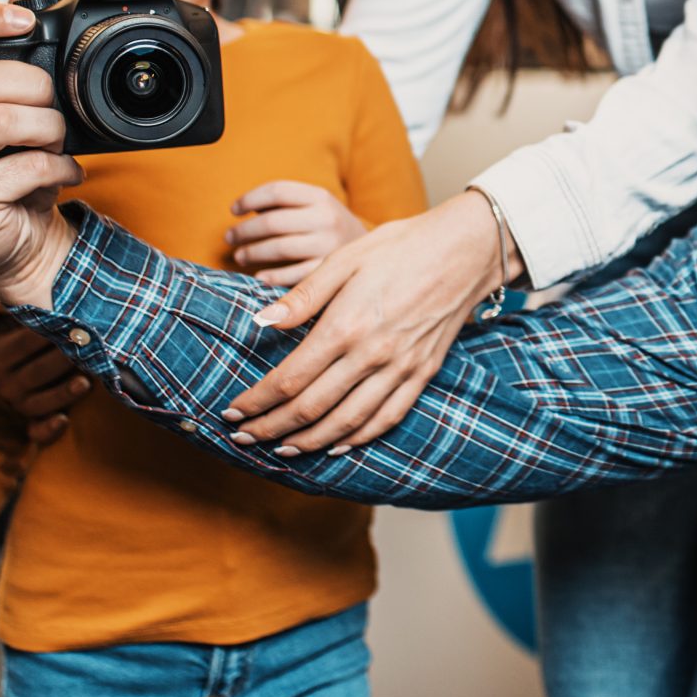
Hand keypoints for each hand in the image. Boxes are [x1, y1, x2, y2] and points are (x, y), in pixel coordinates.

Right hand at [0, 0, 83, 307]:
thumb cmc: (9, 167)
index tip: (25, 18)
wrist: (13, 240)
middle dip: (35, 87)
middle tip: (56, 108)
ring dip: (49, 129)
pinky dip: (58, 167)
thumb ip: (17, 51)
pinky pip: (23, 167)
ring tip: (58, 143)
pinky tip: (63, 173)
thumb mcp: (15, 105)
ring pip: (2, 121)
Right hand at [0, 319, 89, 444]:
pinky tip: (64, 420)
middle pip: (35, 373)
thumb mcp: (13, 323)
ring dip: (63, 393)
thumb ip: (11, 309)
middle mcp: (2, 385)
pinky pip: (37, 433)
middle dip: (62, 360)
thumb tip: (1, 302)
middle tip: (88, 346)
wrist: (26, 366)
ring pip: (40, 402)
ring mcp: (16, 406)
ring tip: (86, 381)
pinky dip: (49, 429)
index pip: (21, 345)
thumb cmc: (23, 338)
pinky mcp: (30, 425)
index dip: (46, 333)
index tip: (70, 321)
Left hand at [223, 191, 505, 456]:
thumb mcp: (344, 259)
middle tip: (243, 437)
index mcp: (346, 325)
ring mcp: (400, 369)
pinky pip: (386, 419)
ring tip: (281, 449)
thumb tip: (261, 322)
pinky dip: (358, 438)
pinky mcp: (422, 374)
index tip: (233, 411)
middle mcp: (372, 355)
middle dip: (271, 428)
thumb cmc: (400, 247)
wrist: (464, 251)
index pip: (290, 379)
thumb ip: (302, 296)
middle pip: (311, 408)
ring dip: (309, 441)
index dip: (257, 401)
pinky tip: (337, 445)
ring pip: (346, 422)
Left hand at [226, 181, 369, 288]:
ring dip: (252, 253)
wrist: (375, 254)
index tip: (234, 209)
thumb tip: (244, 211)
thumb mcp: (318, 207)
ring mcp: (329, 246)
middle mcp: (327, 219)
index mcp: (322, 197)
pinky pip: (290, 276)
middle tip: (230, 238)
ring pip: (278, 248)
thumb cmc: (332, 229)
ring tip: (240, 256)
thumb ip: (286, 205)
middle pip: (272, 221)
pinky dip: (269, 277)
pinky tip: (259, 276)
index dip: (249, 199)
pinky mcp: (328, 272)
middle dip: (244, 231)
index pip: (277, 191)